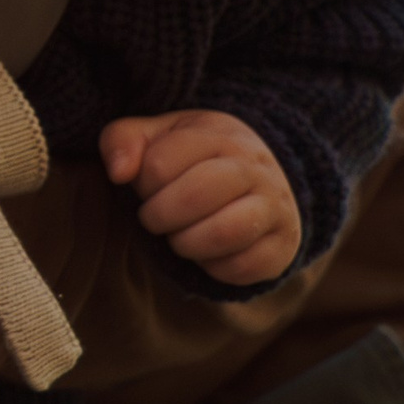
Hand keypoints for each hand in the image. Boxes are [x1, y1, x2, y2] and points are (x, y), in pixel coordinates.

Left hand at [101, 110, 301, 285]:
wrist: (262, 178)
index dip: (142, 184)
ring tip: (179, 236)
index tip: (148, 187)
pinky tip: (207, 252)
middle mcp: (254, 168)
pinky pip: (242, 267)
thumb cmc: (194, 159)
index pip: (160, 164)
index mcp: (218, 136)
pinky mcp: (284, 245)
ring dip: (185, 243)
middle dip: (159, 216)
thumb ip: (122, 141)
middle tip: (155, 219)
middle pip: (194, 197)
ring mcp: (275, 207)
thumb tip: (118, 172)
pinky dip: (213, 268)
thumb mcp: (157, 136)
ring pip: (223, 234)